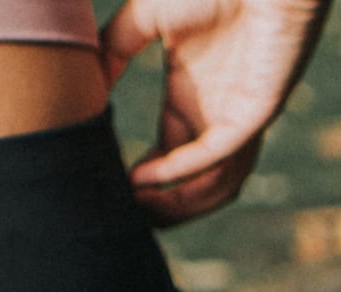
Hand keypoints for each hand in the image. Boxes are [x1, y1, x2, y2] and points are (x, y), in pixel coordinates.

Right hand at [108, 0, 334, 224]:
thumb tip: (82, 84)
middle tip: (118, 221)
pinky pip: (222, 152)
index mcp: (192, 99)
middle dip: (160, 209)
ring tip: (135, 213)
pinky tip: (146, 178)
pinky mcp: (258, 108)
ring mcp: (240, 116)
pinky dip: (184, 170)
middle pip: (194, 184)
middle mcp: (216, 115)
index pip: (167, 157)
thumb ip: (112, 50)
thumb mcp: (145, 20)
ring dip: (176, 205)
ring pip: (216, 183)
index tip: (104, 189)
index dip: (141, 182)